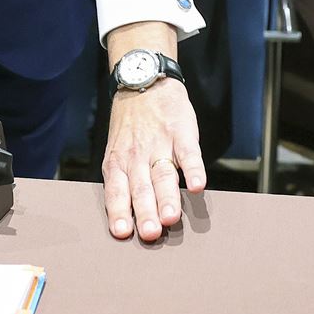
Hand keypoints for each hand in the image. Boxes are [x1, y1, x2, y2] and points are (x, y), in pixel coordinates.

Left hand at [102, 21, 204, 242]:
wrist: (144, 81)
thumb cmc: (131, 126)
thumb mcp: (118, 151)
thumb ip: (124, 182)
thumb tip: (130, 219)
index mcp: (118, 163)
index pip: (116, 191)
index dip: (119, 211)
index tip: (123, 232)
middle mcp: (136, 156)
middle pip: (141, 188)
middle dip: (145, 211)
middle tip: (150, 232)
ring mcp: (159, 143)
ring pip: (163, 174)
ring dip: (167, 197)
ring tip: (170, 217)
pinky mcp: (181, 132)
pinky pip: (188, 153)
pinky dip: (193, 169)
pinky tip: (197, 185)